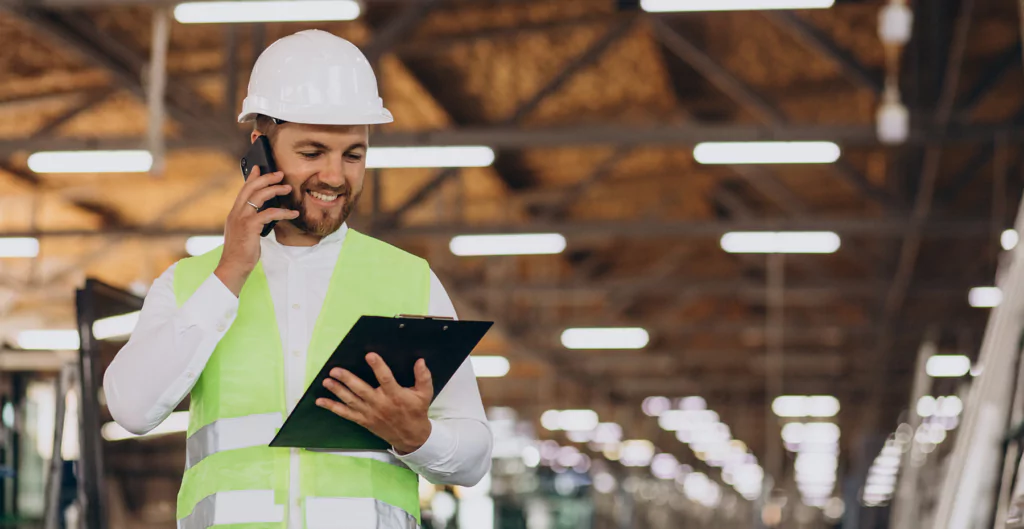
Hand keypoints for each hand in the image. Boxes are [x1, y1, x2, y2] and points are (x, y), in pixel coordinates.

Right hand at [214, 166, 298, 295]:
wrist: (233, 266)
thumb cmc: (242, 252)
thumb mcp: (246, 233)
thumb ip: (252, 222)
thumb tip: (266, 214)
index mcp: (234, 213)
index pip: (243, 190)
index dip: (251, 177)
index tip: (259, 167)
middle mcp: (236, 213)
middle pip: (251, 188)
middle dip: (266, 178)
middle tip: (280, 174)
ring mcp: (241, 218)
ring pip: (259, 196)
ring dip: (275, 190)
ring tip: (288, 189)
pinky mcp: (250, 226)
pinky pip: (269, 213)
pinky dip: (283, 212)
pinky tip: (293, 213)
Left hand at [317, 353, 433, 453]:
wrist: (411, 437)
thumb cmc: (416, 411)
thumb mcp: (425, 394)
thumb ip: (423, 377)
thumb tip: (420, 361)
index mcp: (395, 395)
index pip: (386, 378)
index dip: (378, 367)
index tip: (369, 355)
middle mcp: (380, 404)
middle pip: (361, 390)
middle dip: (347, 379)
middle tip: (335, 370)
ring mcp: (370, 413)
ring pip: (351, 400)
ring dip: (337, 391)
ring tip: (327, 381)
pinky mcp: (363, 420)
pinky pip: (345, 414)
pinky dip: (332, 407)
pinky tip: (321, 401)